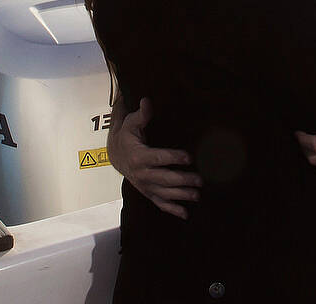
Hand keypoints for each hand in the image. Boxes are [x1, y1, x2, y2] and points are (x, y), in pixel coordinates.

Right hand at [107, 98, 201, 218]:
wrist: (114, 155)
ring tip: (197, 195)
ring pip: (164, 193)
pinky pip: (159, 203)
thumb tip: (147, 101)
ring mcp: (144, 185)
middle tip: (200, 179)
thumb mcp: (131, 123)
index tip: (189, 157)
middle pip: (164, 179)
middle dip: (182, 180)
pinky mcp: (147, 192)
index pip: (158, 158)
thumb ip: (141, 115)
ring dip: (181, 195)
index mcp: (139, 156)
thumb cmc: (126, 135)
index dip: (173, 157)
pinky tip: (186, 214)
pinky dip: (172, 210)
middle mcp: (141, 173)